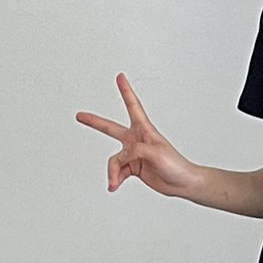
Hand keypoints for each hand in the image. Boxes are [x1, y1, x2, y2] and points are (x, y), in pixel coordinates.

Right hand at [75, 73, 198, 195]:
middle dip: (95, 122)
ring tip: (114, 182)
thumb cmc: (176, 165)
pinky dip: (115, 178)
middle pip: (110, 128)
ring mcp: (134, 154)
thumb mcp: (155, 153)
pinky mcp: (133, 167)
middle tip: (80, 115)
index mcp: (144, 130)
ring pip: (114, 160)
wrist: (182, 184)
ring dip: (113, 172)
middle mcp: (136, 140)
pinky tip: (114, 185)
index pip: (133, 106)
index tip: (120, 77)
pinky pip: (118, 171)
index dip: (126, 91)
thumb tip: (121, 156)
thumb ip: (135, 151)